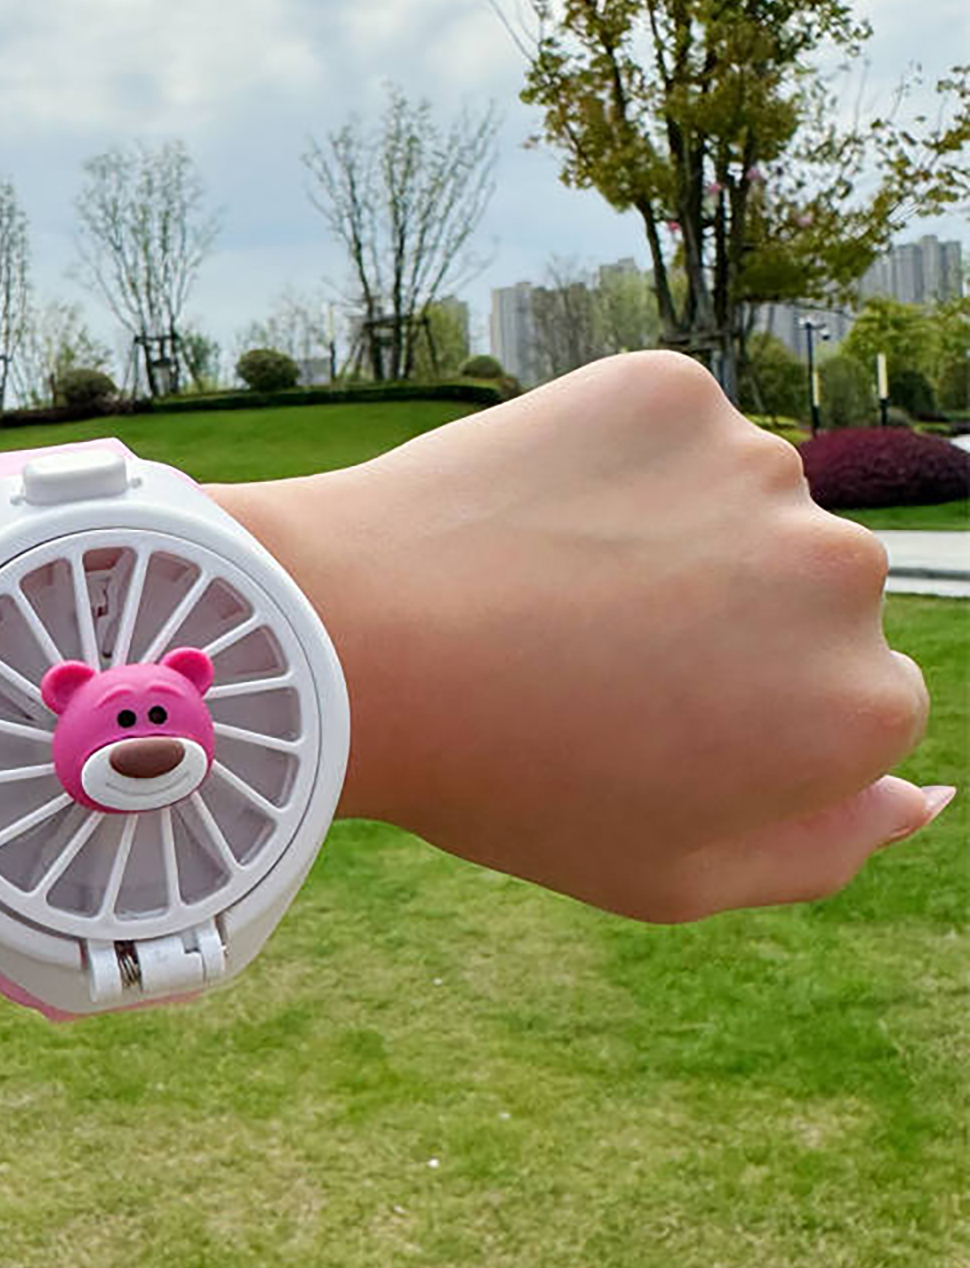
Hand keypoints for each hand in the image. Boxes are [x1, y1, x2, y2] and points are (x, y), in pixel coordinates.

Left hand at [216, 352, 947, 921]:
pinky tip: (534, 518)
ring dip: (672, 538)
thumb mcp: (668, 875)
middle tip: (589, 654)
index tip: (645, 722)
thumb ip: (821, 847)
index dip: (739, 716)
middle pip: (807, 595)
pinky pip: (666, 434)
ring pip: (738, 506)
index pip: (849, 703)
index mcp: (860, 708)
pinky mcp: (672, 391)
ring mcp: (757, 467)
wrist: (354, 647)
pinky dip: (615, 467)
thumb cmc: (504, 782)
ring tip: (550, 587)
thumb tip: (921, 790)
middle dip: (723, 622)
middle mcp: (842, 575)